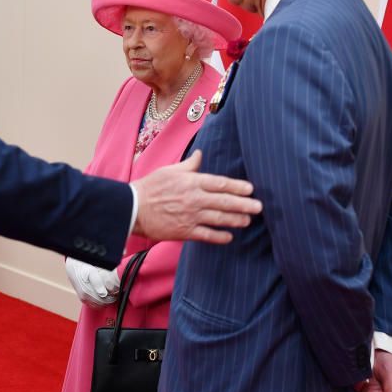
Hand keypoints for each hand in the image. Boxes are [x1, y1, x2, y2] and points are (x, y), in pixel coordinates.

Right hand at [64, 257, 119, 307]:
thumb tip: (103, 294)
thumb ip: (97, 283)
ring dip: (105, 302)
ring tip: (109, 294)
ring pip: (98, 306)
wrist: (73, 267)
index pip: (103, 302)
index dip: (111, 298)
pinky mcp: (83, 299)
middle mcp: (84, 297)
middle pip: (101, 305)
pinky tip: (103, 296)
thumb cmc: (84, 268)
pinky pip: (93, 305)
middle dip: (109, 300)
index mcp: (86, 291)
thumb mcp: (92, 272)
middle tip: (114, 294)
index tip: (115, 293)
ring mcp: (83, 299)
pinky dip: (100, 303)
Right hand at [131, 150, 260, 243]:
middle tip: (258, 207)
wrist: (132, 208)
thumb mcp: (170, 170)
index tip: (250, 189)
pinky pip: (207, 235)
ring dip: (236, 220)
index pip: (220, 183)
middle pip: (225, 201)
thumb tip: (200, 154)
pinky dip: (220, 236)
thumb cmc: (150, 187)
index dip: (237, 186)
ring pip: (219, 219)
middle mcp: (194, 198)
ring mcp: (190, 216)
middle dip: (244, 204)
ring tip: (248, 221)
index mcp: (191, 181)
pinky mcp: (184, 231)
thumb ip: (188, 165)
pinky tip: (230, 236)